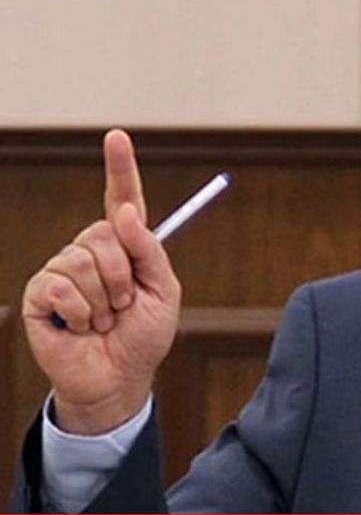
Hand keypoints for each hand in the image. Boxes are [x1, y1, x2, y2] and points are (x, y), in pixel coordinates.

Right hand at [22, 129, 181, 434]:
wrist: (118, 378)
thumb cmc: (143, 336)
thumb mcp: (164, 293)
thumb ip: (150, 252)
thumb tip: (128, 211)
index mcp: (123, 247)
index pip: (121, 200)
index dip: (119, 168)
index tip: (117, 137)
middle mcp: (90, 250)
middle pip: (105, 234)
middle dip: (123, 275)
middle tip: (125, 305)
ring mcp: (62, 269)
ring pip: (83, 260)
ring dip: (104, 298)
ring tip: (104, 319)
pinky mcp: (41, 293)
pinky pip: (61, 284)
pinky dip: (80, 311)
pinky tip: (80, 326)